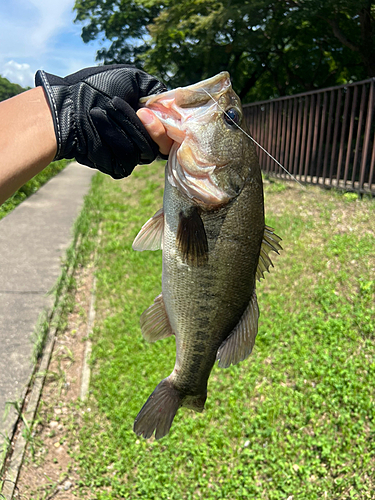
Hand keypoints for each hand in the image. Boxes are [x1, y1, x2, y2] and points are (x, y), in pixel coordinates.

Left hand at [35, 65, 170, 178]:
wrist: (67, 108)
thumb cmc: (96, 88)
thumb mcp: (131, 78)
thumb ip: (156, 90)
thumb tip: (172, 103)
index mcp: (148, 120)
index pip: (171, 131)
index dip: (169, 125)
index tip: (158, 111)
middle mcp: (141, 139)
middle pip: (163, 145)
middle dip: (153, 128)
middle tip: (140, 112)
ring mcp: (130, 154)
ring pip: (146, 152)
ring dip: (128, 127)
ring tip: (106, 112)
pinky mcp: (118, 166)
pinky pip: (129, 158)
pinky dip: (115, 138)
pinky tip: (99, 125)